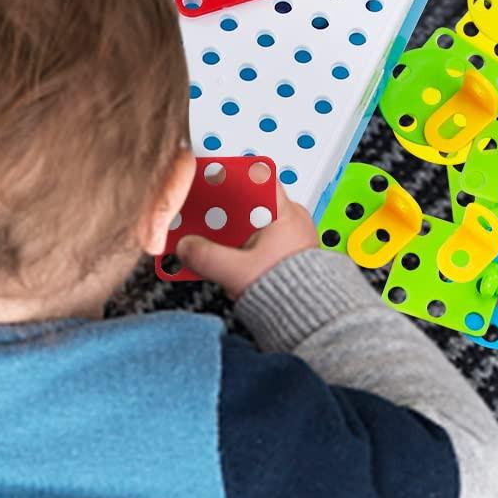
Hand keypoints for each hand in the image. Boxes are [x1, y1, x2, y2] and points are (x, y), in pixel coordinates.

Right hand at [177, 185, 319, 298]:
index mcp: (285, 213)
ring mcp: (290, 237)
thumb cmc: (292, 294)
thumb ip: (206, 256)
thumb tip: (185, 245)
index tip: (207, 180)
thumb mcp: (237, 272)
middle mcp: (291, 219)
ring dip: (228, 231)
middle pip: (247, 201)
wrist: (313, 322)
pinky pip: (257, 240)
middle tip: (200, 216)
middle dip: (221, 210)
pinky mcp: (287, 255)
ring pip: (250, 222)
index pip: (255, 176)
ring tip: (206, 243)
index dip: (228, 175)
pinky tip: (224, 260)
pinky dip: (239, 246)